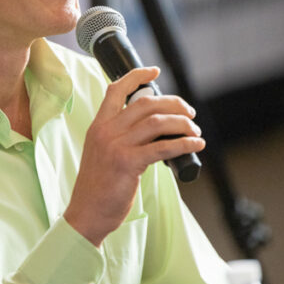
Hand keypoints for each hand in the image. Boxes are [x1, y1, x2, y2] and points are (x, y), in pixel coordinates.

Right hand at [63, 66, 204, 246]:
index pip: (115, 90)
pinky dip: (185, 143)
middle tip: (189, 113)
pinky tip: (196, 144)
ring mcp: (116, 146)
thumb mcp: (101, 153)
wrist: (86, 212)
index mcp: (98, 126)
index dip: (137, 76)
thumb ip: (119, 138)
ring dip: (183, 124)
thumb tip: (153, 131)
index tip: (155, 70)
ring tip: (195, 131)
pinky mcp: (128, 163)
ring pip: (157, 122)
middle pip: (145, 103)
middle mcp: (106, 131)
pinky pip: (163, 147)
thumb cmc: (98, 186)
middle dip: (174, 103)